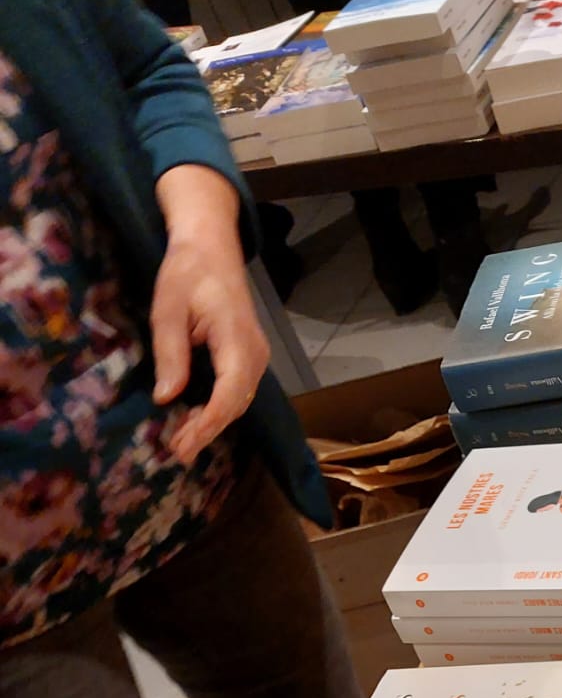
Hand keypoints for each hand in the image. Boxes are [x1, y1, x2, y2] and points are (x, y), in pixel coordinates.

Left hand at [151, 164, 268, 462]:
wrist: (212, 246)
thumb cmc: (187, 272)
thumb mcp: (168, 310)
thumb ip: (170, 354)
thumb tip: (167, 397)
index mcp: (236, 339)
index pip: (228, 394)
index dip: (207, 424)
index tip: (182, 444)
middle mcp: (255, 353)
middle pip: (237, 404)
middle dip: (208, 430)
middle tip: (177, 451)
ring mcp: (257, 356)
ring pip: (239, 401)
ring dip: (214, 423)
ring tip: (184, 440)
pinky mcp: (250, 356)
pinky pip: (238, 391)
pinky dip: (219, 409)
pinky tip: (197, 418)